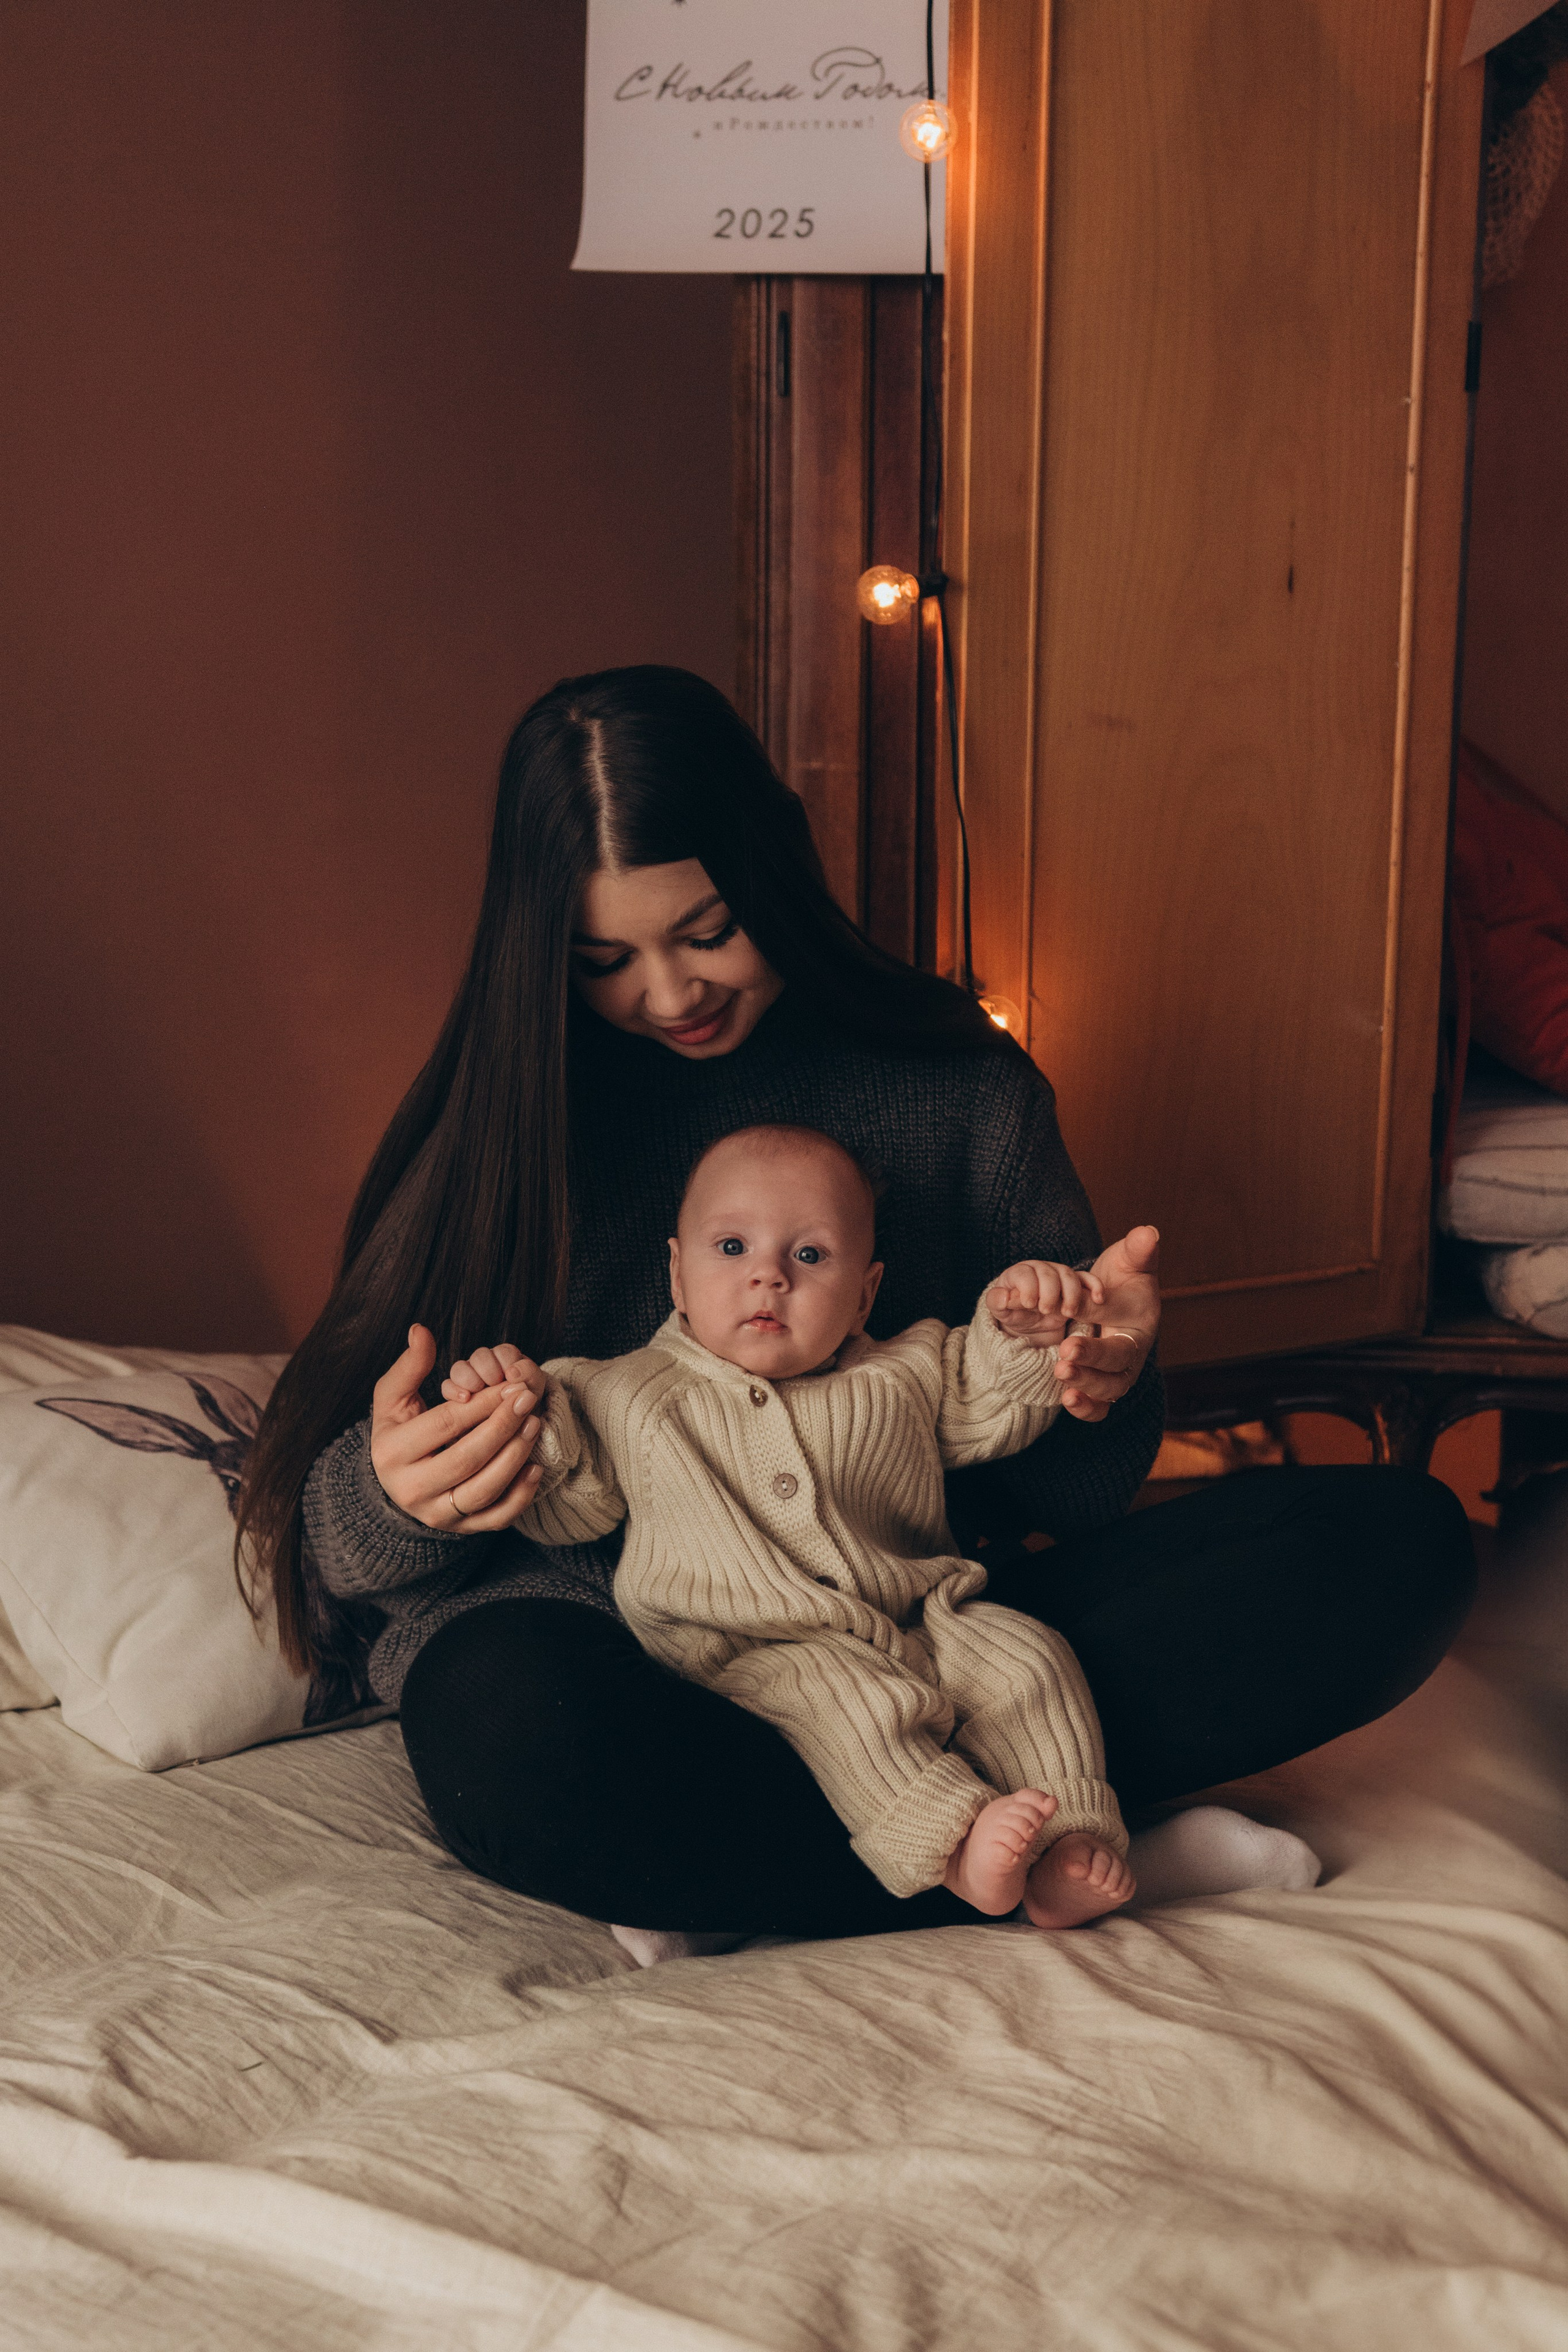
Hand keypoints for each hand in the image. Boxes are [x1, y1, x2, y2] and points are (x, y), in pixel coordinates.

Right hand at [370, 1325, 546, 1532]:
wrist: (395, 1482)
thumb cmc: (399, 1431)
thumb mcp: (393, 1397)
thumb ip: (410, 1365)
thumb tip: (421, 1330)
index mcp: (392, 1453)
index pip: (445, 1425)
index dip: (483, 1403)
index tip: (512, 1383)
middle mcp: (410, 1490)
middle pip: (466, 1458)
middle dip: (503, 1426)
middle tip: (529, 1399)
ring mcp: (435, 1514)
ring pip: (483, 1491)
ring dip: (514, 1457)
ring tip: (535, 1425)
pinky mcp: (458, 1529)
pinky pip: (494, 1518)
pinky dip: (519, 1497)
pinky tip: (535, 1468)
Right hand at [441, 1341, 528, 1403]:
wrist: (515, 1431)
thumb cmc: (525, 1406)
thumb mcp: (534, 1390)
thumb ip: (529, 1375)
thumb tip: (512, 1372)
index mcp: (508, 1360)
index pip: (504, 1351)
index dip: (507, 1362)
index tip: (511, 1377)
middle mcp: (487, 1366)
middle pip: (480, 1356)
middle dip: (489, 1370)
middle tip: (495, 1384)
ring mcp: (470, 1379)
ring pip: (460, 1368)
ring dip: (470, 1378)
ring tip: (478, 1391)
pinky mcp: (456, 1394)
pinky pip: (447, 1387)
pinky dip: (454, 1390)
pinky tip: (465, 1399)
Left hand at [985, 1259, 1103, 1345]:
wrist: (1029, 1322)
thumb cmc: (1013, 1313)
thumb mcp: (1001, 1311)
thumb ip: (997, 1302)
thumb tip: (1003, 1296)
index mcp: (1019, 1273)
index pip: (1024, 1273)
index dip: (1027, 1286)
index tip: (1028, 1304)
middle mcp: (1040, 1269)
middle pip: (1049, 1273)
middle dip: (1049, 1292)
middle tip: (1045, 1310)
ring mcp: (1059, 1275)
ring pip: (1069, 1276)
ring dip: (1071, 1294)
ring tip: (1067, 1313)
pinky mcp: (1075, 1284)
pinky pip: (1087, 1279)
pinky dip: (1095, 1287)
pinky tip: (1098, 1299)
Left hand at [1054, 1225, 1159, 1421]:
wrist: (1111, 1296)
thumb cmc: (1122, 1279)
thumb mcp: (1128, 1261)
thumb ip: (1138, 1250)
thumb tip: (1149, 1233)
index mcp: (1140, 1331)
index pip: (1123, 1348)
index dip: (1098, 1350)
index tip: (1069, 1344)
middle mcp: (1131, 1358)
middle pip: (1116, 1375)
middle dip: (1089, 1370)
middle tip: (1061, 1364)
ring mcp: (1117, 1374)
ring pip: (1108, 1392)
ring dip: (1086, 1390)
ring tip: (1061, 1381)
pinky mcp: (1101, 1384)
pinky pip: (1100, 1406)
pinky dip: (1087, 1408)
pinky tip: (1067, 1399)